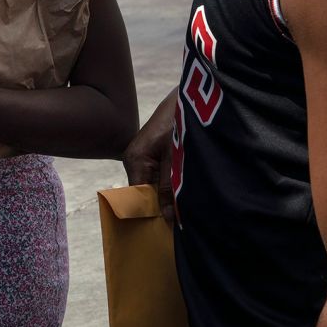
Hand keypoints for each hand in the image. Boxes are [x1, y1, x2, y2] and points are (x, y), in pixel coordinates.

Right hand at [122, 88, 177, 223]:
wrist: (192, 94)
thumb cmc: (182, 121)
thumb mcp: (177, 156)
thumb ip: (171, 187)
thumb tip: (168, 217)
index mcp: (134, 160)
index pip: (137, 199)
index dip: (152, 215)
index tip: (167, 232)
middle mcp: (134, 160)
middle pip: (145, 194)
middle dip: (163, 206)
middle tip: (182, 222)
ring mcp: (143, 157)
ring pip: (155, 186)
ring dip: (170, 195)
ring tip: (186, 209)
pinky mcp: (155, 153)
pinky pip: (161, 176)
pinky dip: (172, 185)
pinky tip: (185, 192)